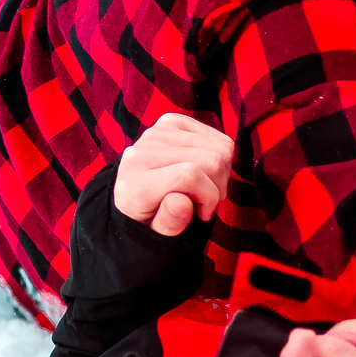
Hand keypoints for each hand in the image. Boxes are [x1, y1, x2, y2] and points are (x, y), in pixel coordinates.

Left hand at [112, 113, 231, 236]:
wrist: (133, 196)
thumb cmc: (151, 219)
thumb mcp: (157, 234)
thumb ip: (168, 223)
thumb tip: (182, 201)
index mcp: (134, 185)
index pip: (189, 175)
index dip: (208, 197)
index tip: (203, 214)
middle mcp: (141, 153)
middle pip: (209, 158)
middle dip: (217, 187)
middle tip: (206, 203)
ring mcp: (156, 133)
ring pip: (219, 147)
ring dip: (221, 173)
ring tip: (206, 188)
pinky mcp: (170, 122)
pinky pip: (217, 136)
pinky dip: (220, 158)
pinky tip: (205, 171)